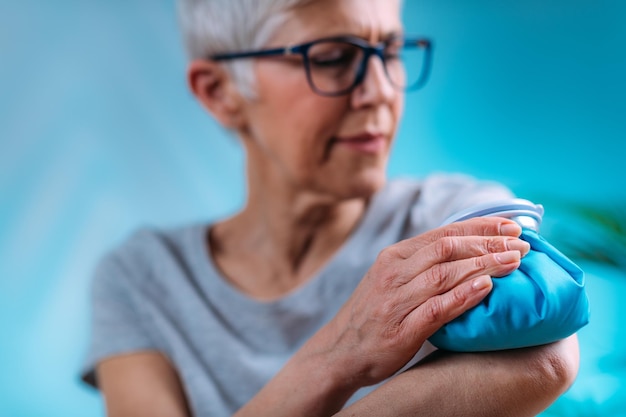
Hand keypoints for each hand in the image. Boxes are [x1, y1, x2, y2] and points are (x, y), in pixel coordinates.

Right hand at [323, 217, 530, 386]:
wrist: (339, 352)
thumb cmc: (373, 316)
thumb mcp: (391, 280)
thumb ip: (422, 265)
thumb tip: (467, 253)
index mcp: (394, 257)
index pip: (443, 233)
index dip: (480, 227)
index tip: (512, 226)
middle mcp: (394, 272)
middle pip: (448, 248)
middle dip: (489, 243)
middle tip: (522, 244)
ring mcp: (396, 300)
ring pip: (445, 274)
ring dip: (484, 264)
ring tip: (516, 262)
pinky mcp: (400, 329)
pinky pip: (437, 308)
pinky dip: (463, 295)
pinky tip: (487, 287)